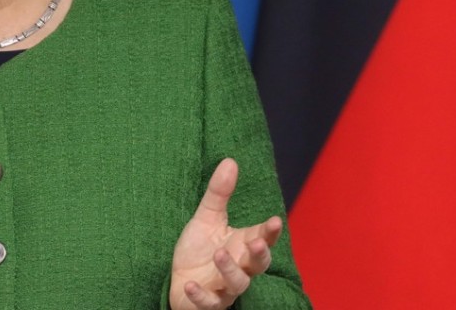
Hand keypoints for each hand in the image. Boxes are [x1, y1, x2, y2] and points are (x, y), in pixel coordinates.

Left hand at [169, 158, 281, 309]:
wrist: (179, 279)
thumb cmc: (199, 249)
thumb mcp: (207, 217)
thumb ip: (219, 193)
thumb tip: (230, 161)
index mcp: (243, 245)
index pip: (263, 238)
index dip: (270, 232)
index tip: (275, 220)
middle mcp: (240, 268)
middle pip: (258, 265)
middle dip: (260, 254)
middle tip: (257, 242)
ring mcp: (225, 287)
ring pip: (237, 283)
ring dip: (230, 270)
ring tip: (219, 254)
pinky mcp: (208, 303)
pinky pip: (208, 303)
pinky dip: (200, 296)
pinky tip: (190, 285)